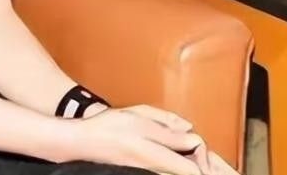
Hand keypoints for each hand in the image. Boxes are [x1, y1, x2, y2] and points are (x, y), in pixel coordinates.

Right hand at [61, 104, 207, 174]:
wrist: (85, 141)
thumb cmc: (111, 126)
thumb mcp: (141, 117)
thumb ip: (168, 125)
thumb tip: (189, 131)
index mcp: (155, 154)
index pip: (192, 170)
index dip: (201, 157)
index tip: (198, 142)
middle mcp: (154, 168)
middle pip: (186, 173)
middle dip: (196, 161)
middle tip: (195, 146)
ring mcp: (148, 172)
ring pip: (176, 171)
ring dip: (185, 161)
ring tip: (184, 147)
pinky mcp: (142, 171)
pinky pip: (166, 170)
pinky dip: (174, 162)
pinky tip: (170, 150)